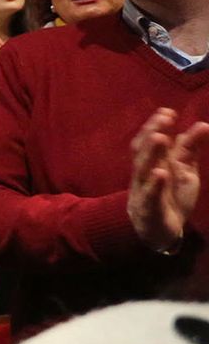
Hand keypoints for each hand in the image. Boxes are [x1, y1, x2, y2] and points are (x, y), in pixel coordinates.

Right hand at [127, 108, 208, 251]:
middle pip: (142, 150)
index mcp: (153, 163)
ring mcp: (144, 190)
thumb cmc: (171, 196)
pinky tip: (161, 173)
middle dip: (151, 133)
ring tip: (161, 138)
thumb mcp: (185, 171)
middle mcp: (145, 174)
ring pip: (143, 169)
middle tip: (164, 119)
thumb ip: (190, 149)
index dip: (156, 126)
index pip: (149, 140)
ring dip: (151, 153)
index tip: (168, 111)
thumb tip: (202, 125)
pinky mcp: (149, 209)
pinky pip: (150, 196)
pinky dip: (154, 184)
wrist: (160, 231)